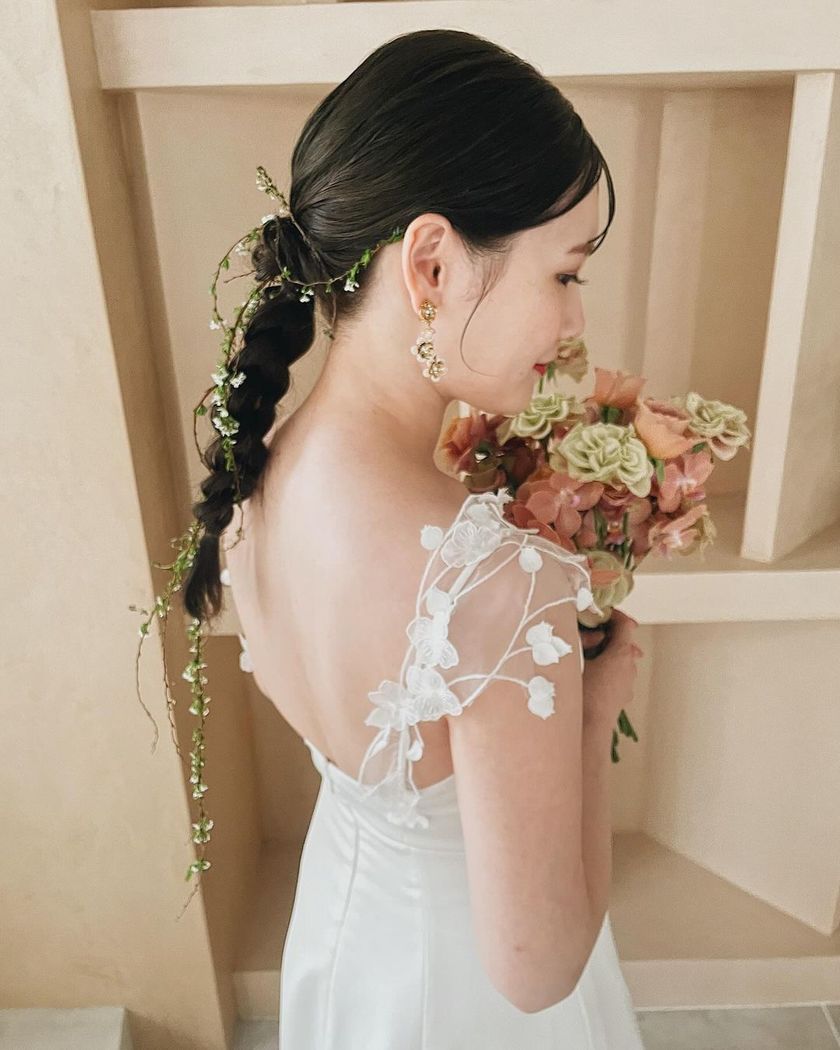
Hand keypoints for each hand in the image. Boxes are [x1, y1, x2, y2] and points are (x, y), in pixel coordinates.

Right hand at [580, 609, 642, 727]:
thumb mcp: (574, 661)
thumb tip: (591, 633)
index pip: (624, 625)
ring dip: (603, 653)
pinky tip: (585, 674)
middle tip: (582, 633)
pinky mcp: (620, 698)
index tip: (597, 612)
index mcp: (621, 654)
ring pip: (617, 659)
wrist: (586, 732)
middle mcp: (629, 667)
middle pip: (621, 642)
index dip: (612, 614)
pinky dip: (603, 668)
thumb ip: (582, 641)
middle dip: (603, 634)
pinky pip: (614, 675)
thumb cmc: (579, 694)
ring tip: (581, 655)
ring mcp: (627, 684)